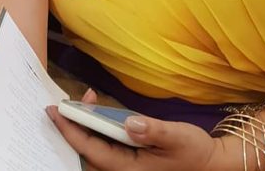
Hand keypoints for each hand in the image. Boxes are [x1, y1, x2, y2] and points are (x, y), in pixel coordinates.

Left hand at [47, 90, 220, 170]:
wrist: (209, 164)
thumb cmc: (193, 151)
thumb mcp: (176, 137)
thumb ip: (153, 131)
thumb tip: (129, 123)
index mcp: (129, 169)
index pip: (90, 150)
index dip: (70, 130)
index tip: (55, 111)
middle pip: (87, 151)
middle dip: (73, 126)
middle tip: (67, 101)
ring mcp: (125, 167)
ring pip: (94, 149)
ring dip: (85, 126)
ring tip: (85, 100)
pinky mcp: (129, 161)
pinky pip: (104, 147)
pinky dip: (97, 129)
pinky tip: (99, 113)